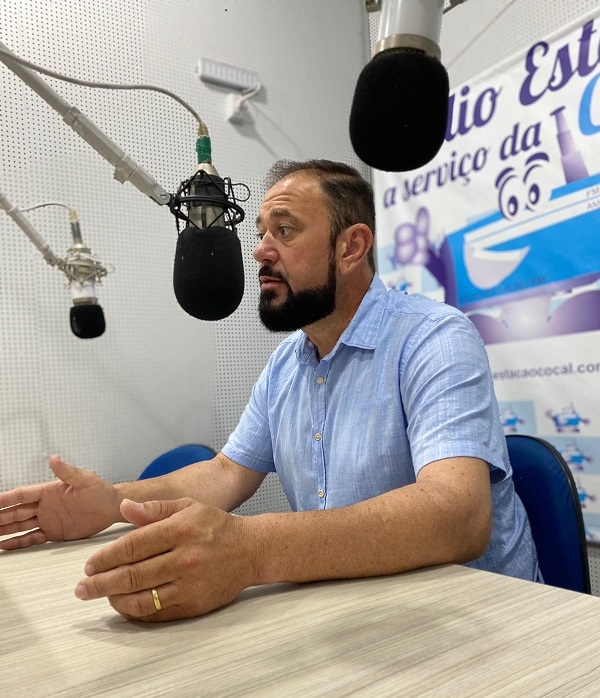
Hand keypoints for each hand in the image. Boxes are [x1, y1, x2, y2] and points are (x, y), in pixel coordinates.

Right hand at [0, 455, 122, 549]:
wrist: (112, 508)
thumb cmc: (100, 490)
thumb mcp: (84, 480)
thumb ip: (67, 472)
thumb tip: (54, 458)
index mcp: (49, 491)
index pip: (22, 495)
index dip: (5, 499)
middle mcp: (45, 505)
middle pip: (16, 511)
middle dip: (0, 516)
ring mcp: (48, 519)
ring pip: (20, 525)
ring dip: (4, 530)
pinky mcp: (54, 532)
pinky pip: (32, 538)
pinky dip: (18, 542)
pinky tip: (4, 546)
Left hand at [74, 498, 258, 621]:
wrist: (251, 549)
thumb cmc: (215, 526)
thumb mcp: (188, 506)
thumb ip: (154, 508)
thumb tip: (124, 507)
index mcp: (180, 530)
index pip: (133, 546)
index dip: (106, 557)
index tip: (89, 565)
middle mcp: (184, 558)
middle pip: (131, 576)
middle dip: (100, 584)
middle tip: (82, 588)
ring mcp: (190, 584)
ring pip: (142, 599)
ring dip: (115, 600)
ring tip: (102, 596)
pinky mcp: (195, 605)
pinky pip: (158, 613)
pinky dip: (136, 611)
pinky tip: (125, 605)